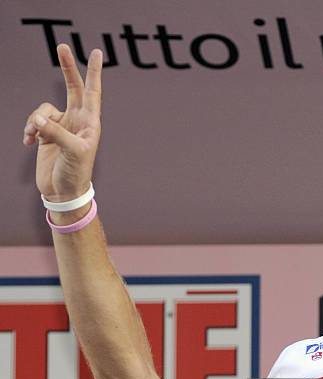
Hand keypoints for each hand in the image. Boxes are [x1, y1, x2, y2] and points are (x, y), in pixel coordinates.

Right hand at [23, 44, 102, 201]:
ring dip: (35, 119)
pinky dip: (29, 129)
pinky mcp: (46, 134)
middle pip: (72, 88)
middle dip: (67, 68)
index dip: (94, 72)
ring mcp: (61, 127)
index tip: (97, 52)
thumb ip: (56, 132)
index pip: (92, 92)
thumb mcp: (72, 152)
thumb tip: (38, 118)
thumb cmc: (75, 174)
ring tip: (33, 136)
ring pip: (44, 108)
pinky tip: (29, 142)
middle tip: (62, 46)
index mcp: (90, 123)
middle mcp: (77, 121)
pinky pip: (34, 121)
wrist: (63, 193)